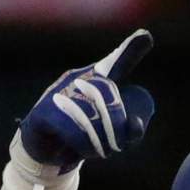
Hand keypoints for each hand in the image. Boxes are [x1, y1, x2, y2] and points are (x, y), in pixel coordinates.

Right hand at [17, 29, 155, 174]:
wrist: (44, 151)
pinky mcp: (43, 113)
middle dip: (117, 122)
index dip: (130, 51)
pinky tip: (88, 153)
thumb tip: (136, 126)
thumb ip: (129, 131)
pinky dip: (84, 143)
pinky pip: (68, 126)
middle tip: (120, 146)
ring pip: (87, 110)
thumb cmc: (82, 136)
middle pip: (104, 90)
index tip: (145, 37)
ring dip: (101, 137)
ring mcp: (57, 93)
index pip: (115, 63)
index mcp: (95, 80)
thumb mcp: (110, 134)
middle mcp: (76, 80)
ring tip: (105, 152)